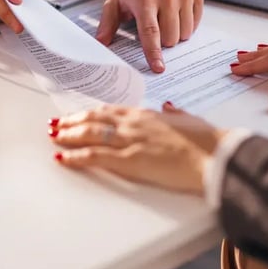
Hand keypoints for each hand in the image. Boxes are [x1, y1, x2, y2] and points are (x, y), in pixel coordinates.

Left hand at [49, 102, 224, 193]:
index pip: (110, 111)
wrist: (214, 156)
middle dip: (73, 122)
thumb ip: (176, 114)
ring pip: (90, 134)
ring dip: (68, 135)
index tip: (79, 114)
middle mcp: (134, 124)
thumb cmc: (207, 141)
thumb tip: (169, 108)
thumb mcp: (190, 120)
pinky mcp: (130, 160)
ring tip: (54, 136)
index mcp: (147, 115)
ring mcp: (130, 141)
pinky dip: (76, 156)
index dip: (91, 113)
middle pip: (95, 120)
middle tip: (56, 124)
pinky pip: (95, 156)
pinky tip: (63, 157)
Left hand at [95, 0, 203, 73]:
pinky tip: (177, 14)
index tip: (158, 67)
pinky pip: (196, 21)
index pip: (150, 32)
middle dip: (164, 41)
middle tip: (156, 28)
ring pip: (185, 32)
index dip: (154, 52)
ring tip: (166, 20)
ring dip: (176, 33)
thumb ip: (107, 23)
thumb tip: (101, 42)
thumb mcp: (116, 0)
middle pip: (170, 37)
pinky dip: (187, 24)